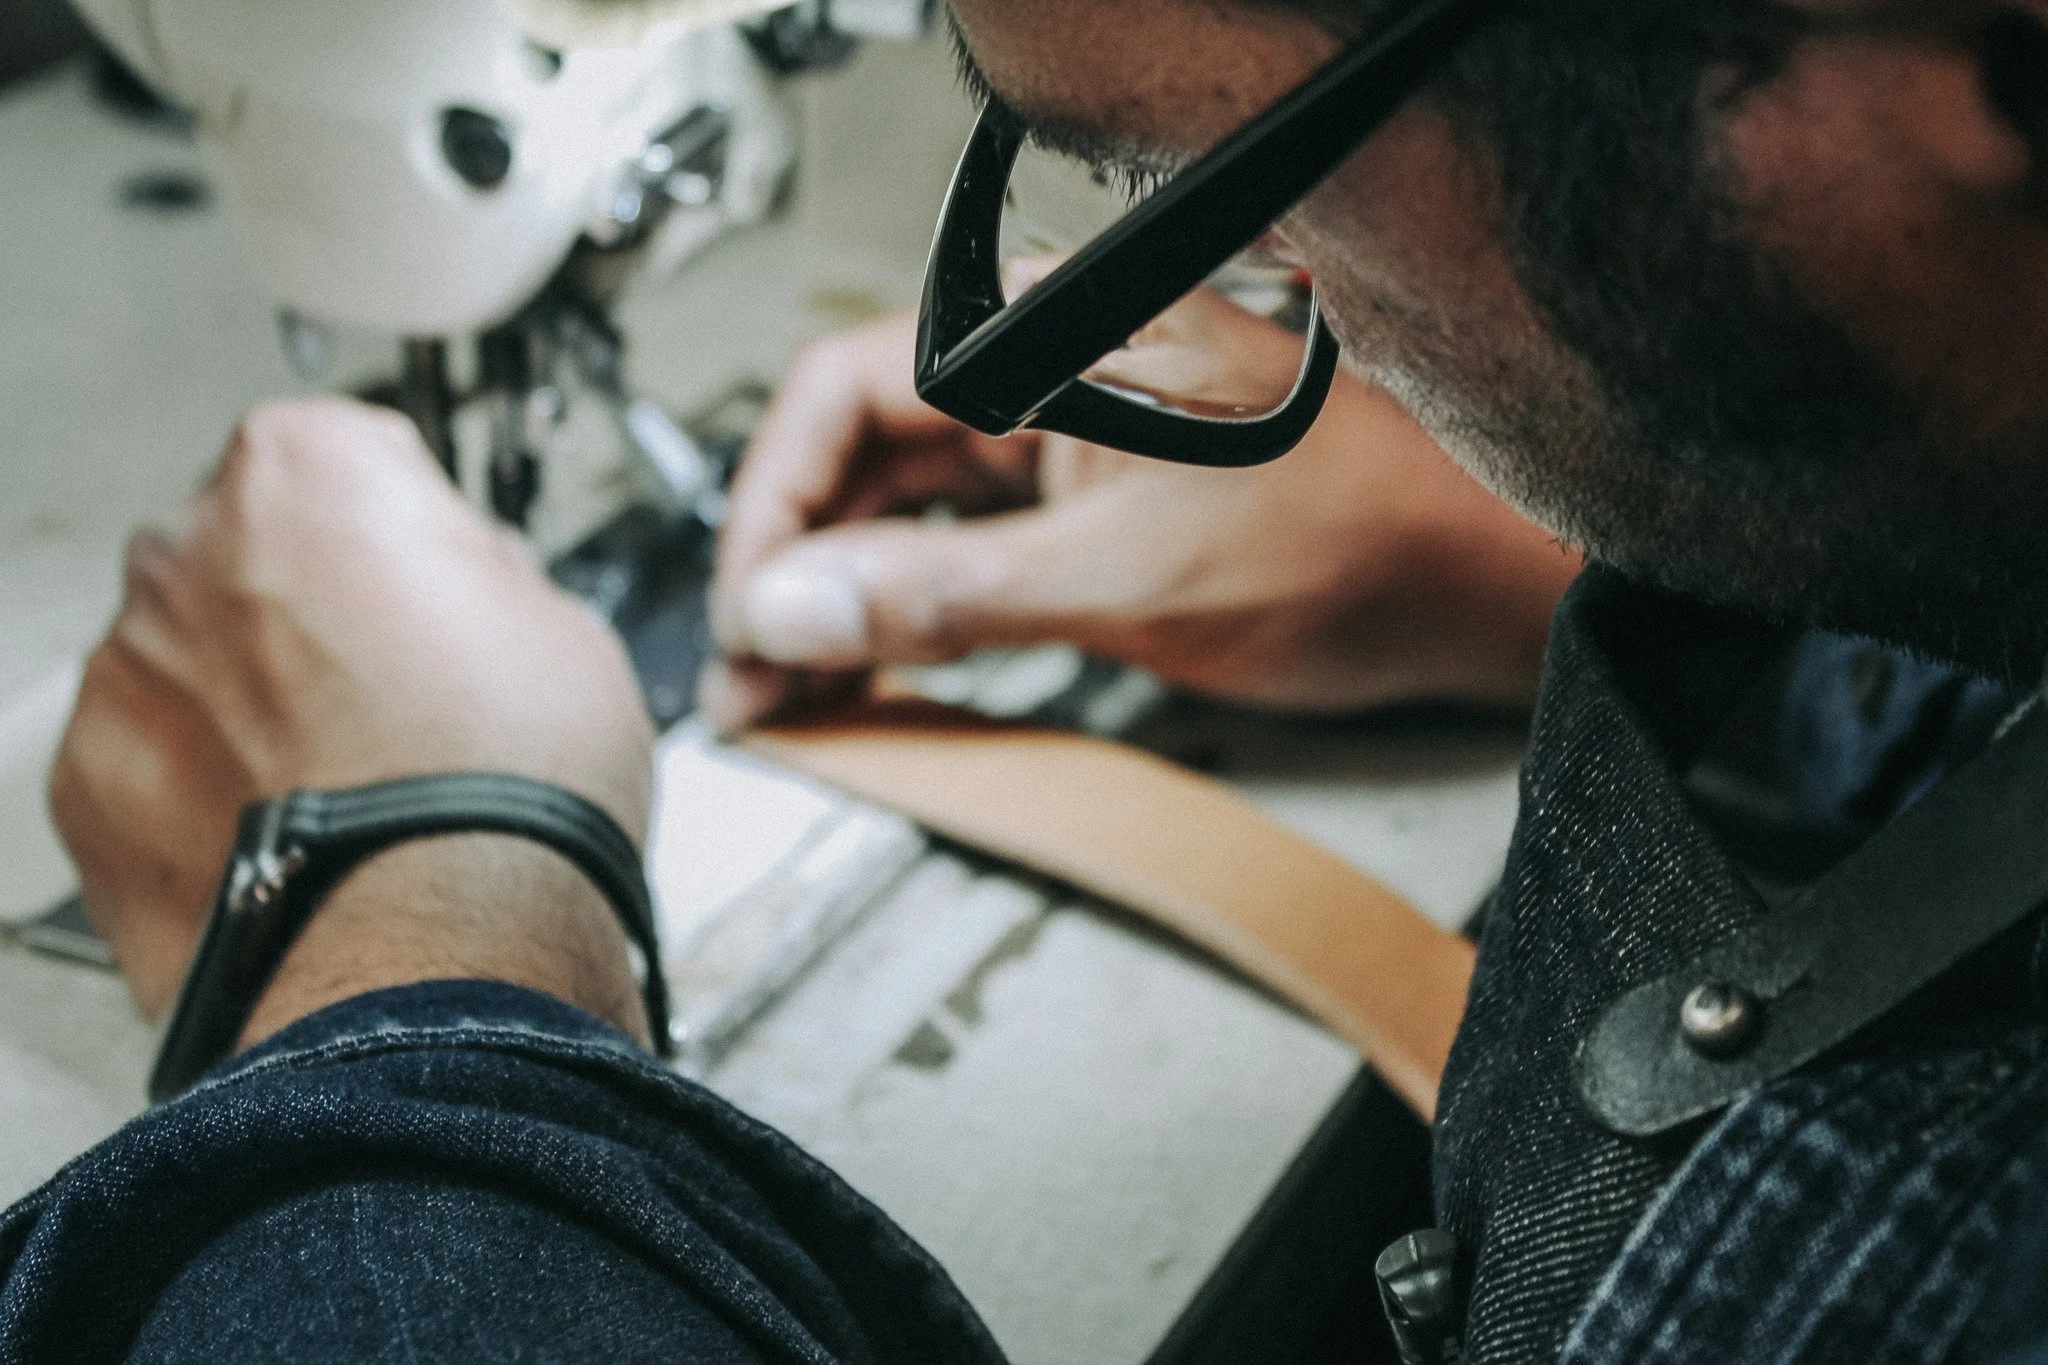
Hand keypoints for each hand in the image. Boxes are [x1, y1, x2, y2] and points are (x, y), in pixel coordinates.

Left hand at [50, 398, 655, 1044]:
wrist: (443, 956)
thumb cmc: (508, 792)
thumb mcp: (565, 630)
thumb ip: (482, 578)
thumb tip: (462, 591)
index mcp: (307, 473)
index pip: (353, 455)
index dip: (411, 529)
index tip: (438, 583)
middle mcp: (187, 551)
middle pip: (252, 552)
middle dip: (311, 608)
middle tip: (397, 691)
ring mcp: (124, 670)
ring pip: (192, 659)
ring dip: (253, 700)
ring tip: (350, 781)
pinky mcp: (84, 787)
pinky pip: (147, 760)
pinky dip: (203, 788)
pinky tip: (290, 830)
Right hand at [701, 299, 1580, 730]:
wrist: (1472, 587)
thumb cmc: (1355, 538)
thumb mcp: (1126, 577)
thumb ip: (950, 594)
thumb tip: (798, 607)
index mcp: (1043, 339)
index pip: (843, 394)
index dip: (776, 510)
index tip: (752, 612)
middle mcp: (1039, 375)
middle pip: (860, 460)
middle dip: (795, 576)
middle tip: (752, 681)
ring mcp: (1059, 444)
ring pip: (902, 516)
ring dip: (841, 608)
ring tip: (790, 700)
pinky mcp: (1082, 510)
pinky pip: (961, 555)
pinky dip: (908, 619)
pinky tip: (868, 677)